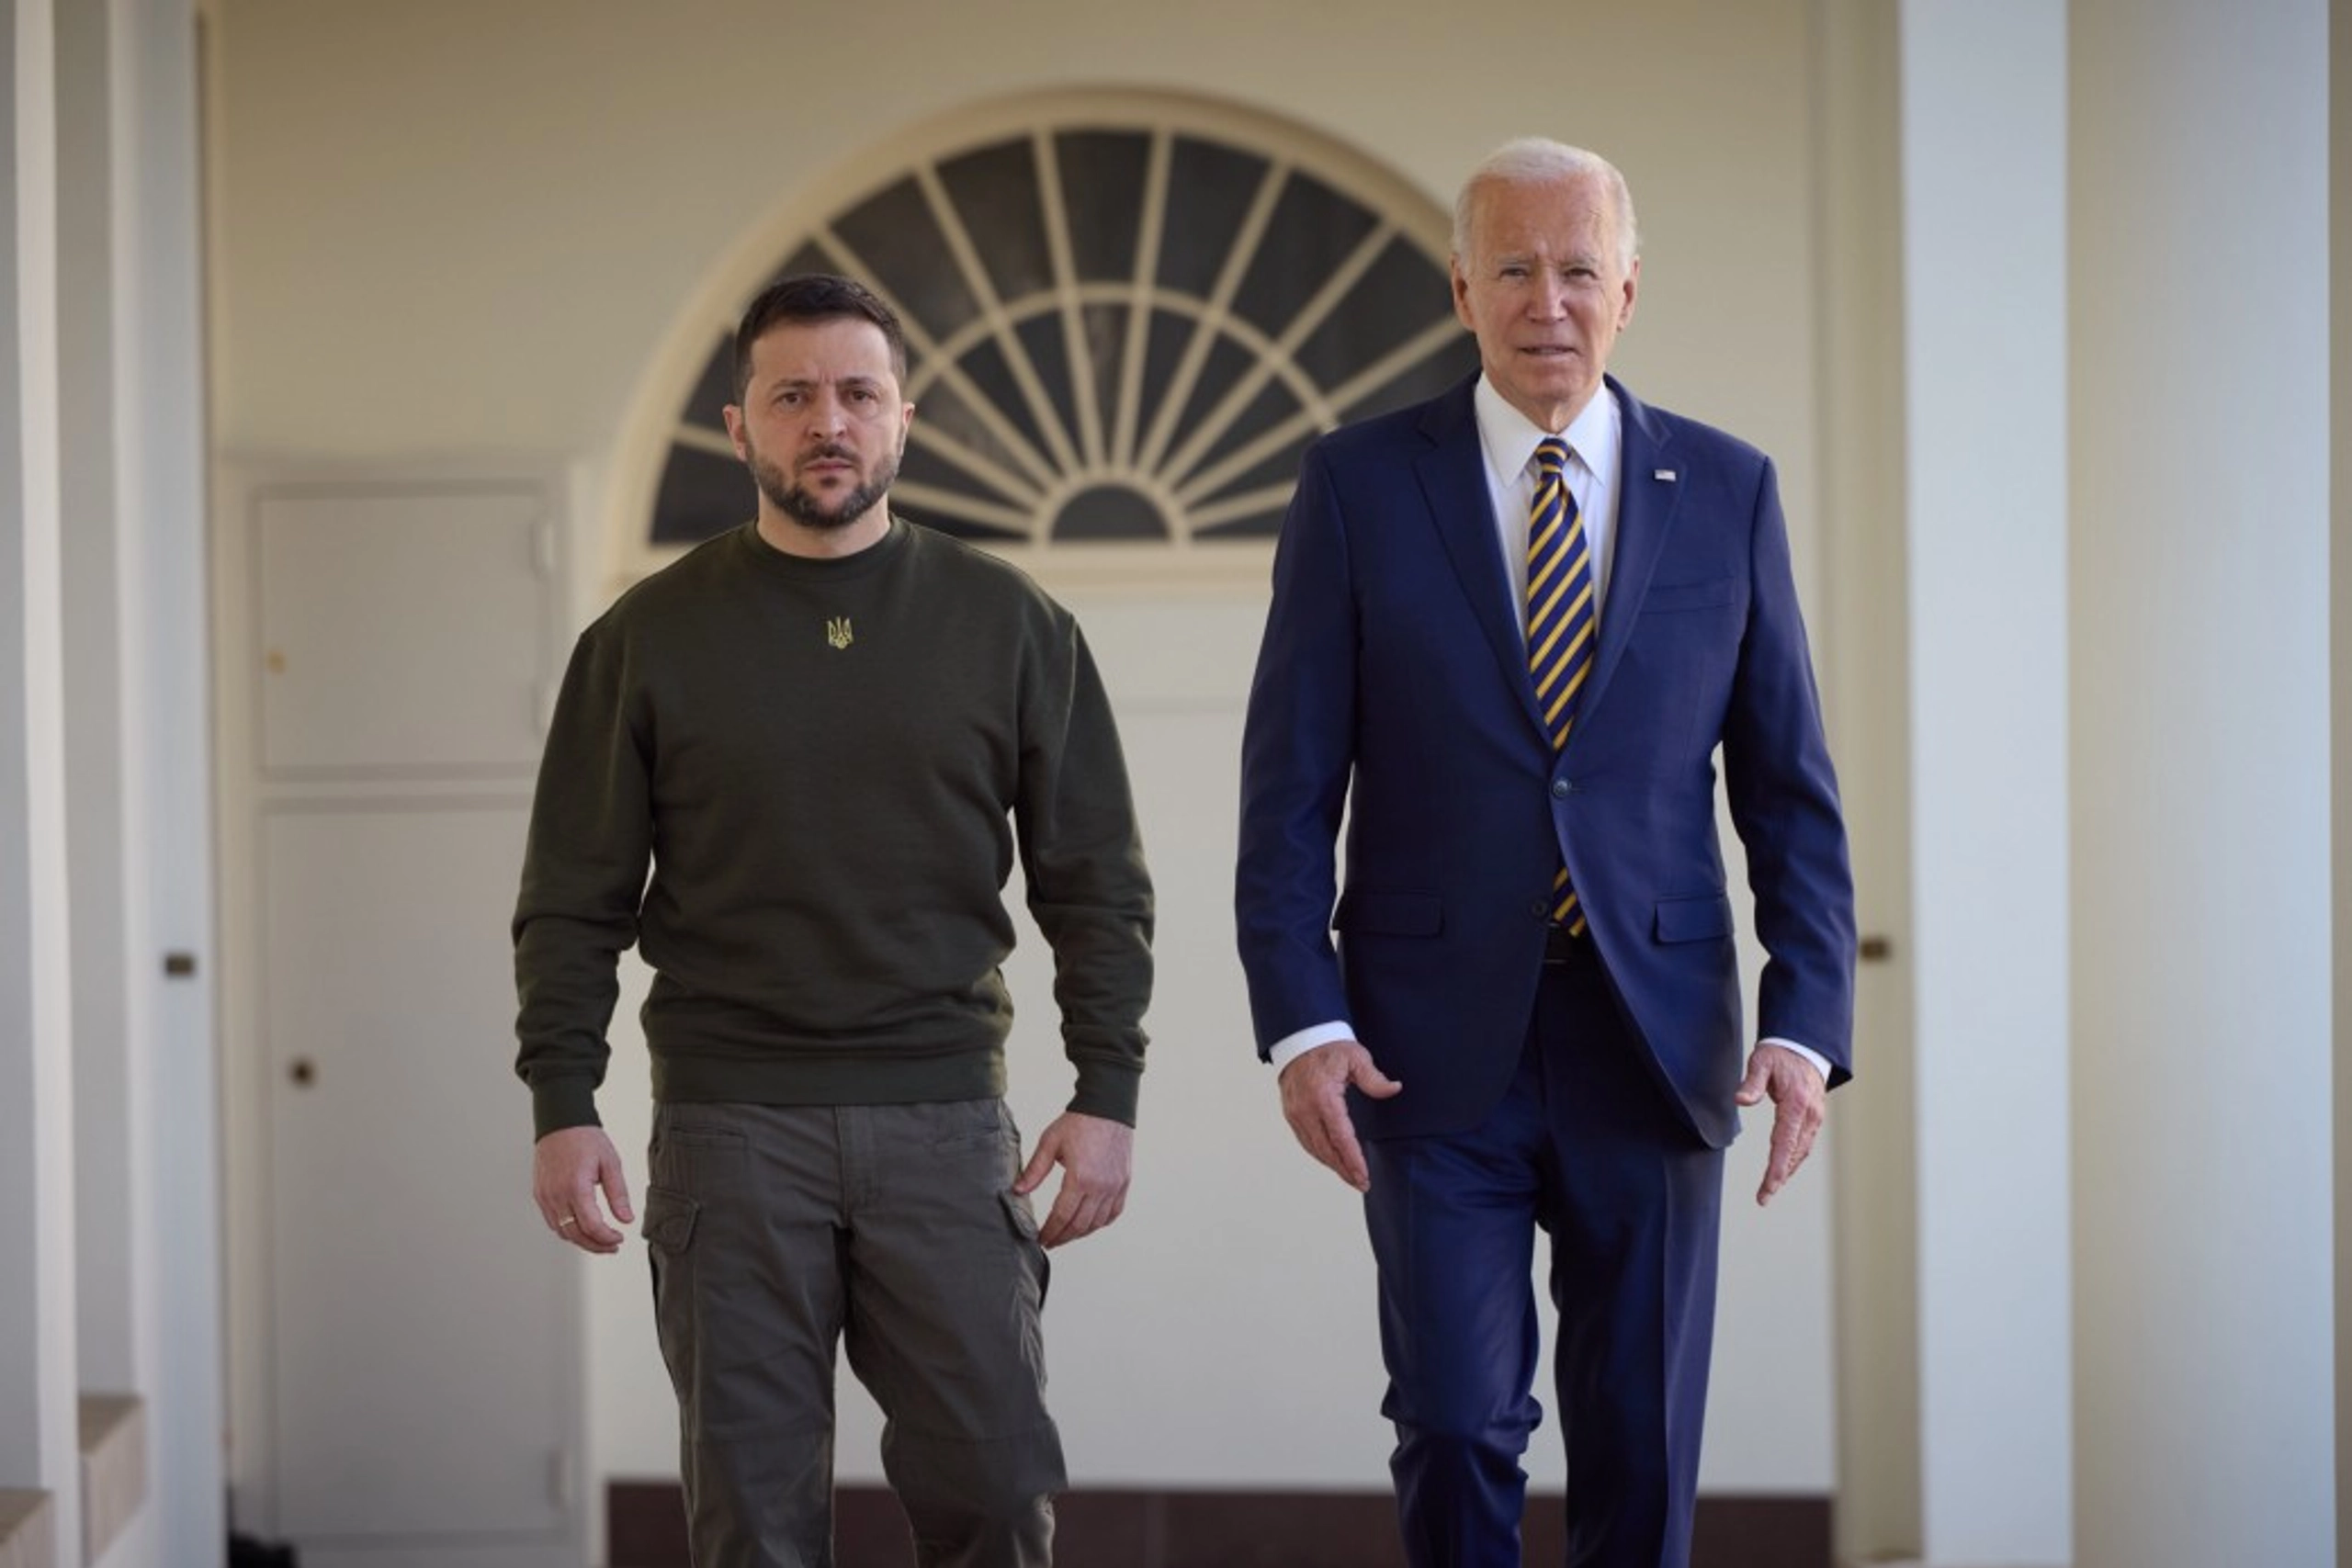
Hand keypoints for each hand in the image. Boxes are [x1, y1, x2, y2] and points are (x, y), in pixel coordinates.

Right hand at [533, 1125, 635, 1253]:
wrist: (560, 1123)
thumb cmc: (585, 1139)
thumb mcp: (611, 1163)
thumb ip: (618, 1194)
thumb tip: (626, 1219)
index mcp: (576, 1187)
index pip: (591, 1226)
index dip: (607, 1238)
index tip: (619, 1238)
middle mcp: (556, 1195)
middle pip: (575, 1235)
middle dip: (596, 1245)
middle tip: (612, 1245)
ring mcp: (545, 1196)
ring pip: (562, 1232)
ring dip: (582, 1240)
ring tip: (600, 1239)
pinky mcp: (540, 1195)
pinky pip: (553, 1222)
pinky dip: (568, 1230)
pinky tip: (583, 1228)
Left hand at [1012, 1112, 1132, 1248]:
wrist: (1108, 1107)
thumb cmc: (1080, 1122)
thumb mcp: (1050, 1143)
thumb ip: (1034, 1170)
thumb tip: (1018, 1191)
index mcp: (1080, 1178)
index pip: (1062, 1216)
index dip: (1050, 1231)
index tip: (1042, 1239)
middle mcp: (1101, 1186)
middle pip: (1080, 1225)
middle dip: (1063, 1237)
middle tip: (1051, 1242)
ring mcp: (1115, 1186)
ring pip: (1098, 1222)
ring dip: (1081, 1233)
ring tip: (1067, 1235)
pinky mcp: (1124, 1182)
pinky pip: (1114, 1212)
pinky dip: (1101, 1222)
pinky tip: (1089, 1223)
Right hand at [1278, 1040, 1401, 1192]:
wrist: (1300, 1039)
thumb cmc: (1329, 1048)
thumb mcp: (1356, 1058)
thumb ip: (1374, 1078)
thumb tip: (1394, 1088)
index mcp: (1323, 1097)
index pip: (1340, 1138)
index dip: (1353, 1160)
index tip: (1364, 1176)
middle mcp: (1306, 1109)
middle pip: (1326, 1149)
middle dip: (1344, 1170)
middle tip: (1361, 1183)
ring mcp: (1296, 1113)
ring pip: (1314, 1148)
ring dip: (1332, 1165)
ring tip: (1350, 1177)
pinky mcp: (1291, 1114)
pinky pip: (1305, 1141)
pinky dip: (1319, 1154)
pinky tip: (1331, 1160)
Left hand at [1734, 1042, 1825, 1205]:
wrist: (1804, 1045)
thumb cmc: (1779, 1054)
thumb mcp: (1761, 1062)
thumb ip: (1751, 1082)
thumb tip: (1740, 1101)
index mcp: (1797, 1105)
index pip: (1785, 1145)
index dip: (1776, 1170)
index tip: (1767, 1190)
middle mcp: (1810, 1115)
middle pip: (1794, 1154)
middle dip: (1779, 1177)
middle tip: (1763, 1197)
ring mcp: (1815, 1117)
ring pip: (1802, 1151)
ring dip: (1788, 1170)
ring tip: (1771, 1188)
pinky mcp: (1814, 1117)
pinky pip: (1804, 1143)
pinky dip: (1794, 1158)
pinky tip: (1784, 1167)